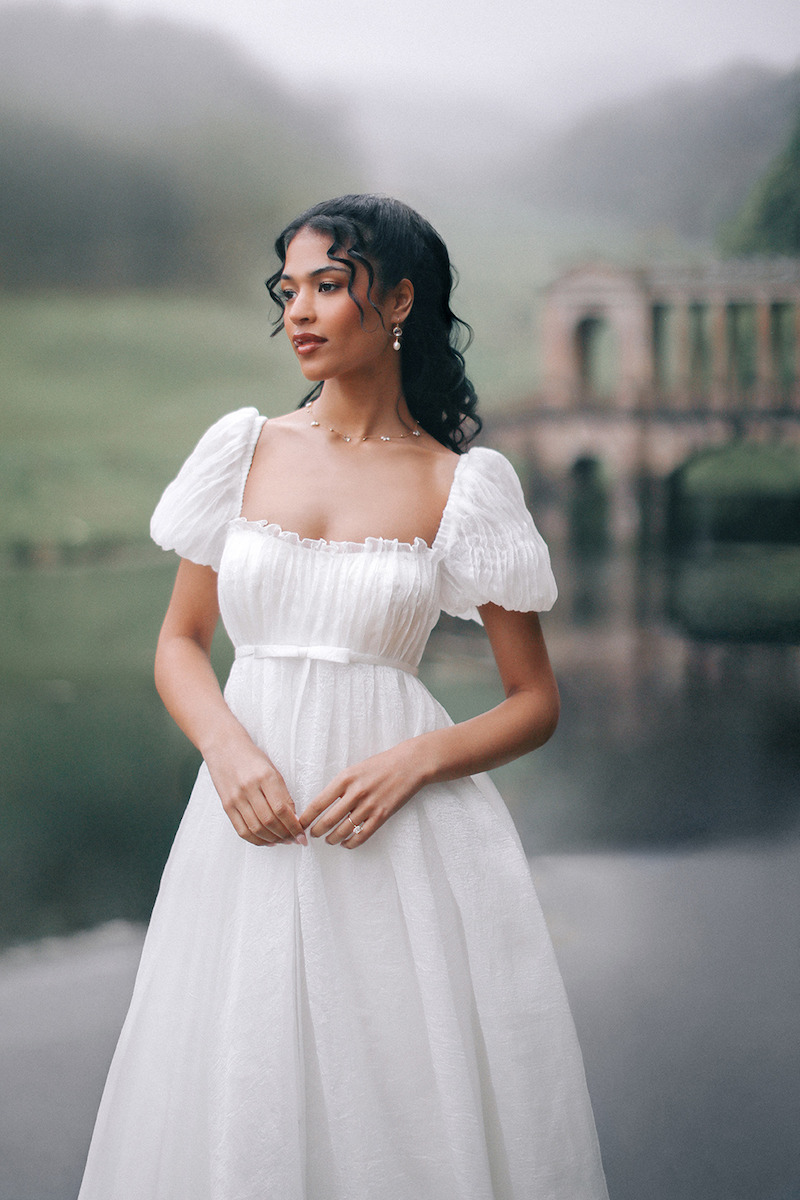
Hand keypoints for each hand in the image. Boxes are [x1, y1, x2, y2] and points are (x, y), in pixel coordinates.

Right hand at [203, 727, 305, 845]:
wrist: (223, 746)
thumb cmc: (252, 757)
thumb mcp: (272, 769)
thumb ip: (282, 793)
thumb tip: (293, 818)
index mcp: (265, 776)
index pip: (282, 809)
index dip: (294, 826)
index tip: (302, 835)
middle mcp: (249, 788)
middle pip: (270, 821)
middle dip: (285, 835)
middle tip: (295, 840)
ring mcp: (236, 798)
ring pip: (256, 828)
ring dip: (273, 839)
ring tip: (283, 841)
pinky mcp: (226, 805)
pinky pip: (242, 830)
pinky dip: (256, 840)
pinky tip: (267, 841)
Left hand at [299, 741, 425, 847]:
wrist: (408, 764)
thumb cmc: (380, 765)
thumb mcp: (354, 769)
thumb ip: (339, 786)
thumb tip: (322, 804)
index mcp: (345, 779)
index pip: (318, 803)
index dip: (306, 817)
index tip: (300, 824)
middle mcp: (355, 793)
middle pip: (328, 820)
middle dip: (317, 831)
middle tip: (312, 835)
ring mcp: (369, 806)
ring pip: (343, 830)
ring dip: (333, 839)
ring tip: (329, 840)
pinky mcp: (382, 816)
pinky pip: (362, 835)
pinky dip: (351, 843)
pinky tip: (346, 843)